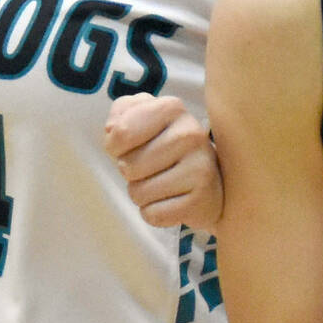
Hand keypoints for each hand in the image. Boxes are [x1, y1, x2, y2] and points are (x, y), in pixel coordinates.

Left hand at [103, 93, 222, 229]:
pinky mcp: (202, 201)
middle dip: (131, 172)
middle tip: (152, 167)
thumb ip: (121, 114)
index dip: (115, 146)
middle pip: (128, 167)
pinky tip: (172, 201)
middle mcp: (191, 134)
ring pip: (139, 193)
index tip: (133, 146)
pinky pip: (153, 214)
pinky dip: (155, 212)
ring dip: (142, 193)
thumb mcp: (142, 119)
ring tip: (163, 183)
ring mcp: (201, 168)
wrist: (209, 181)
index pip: (120, 133)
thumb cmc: (165, 148)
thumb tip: (112, 130)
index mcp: (172, 108)